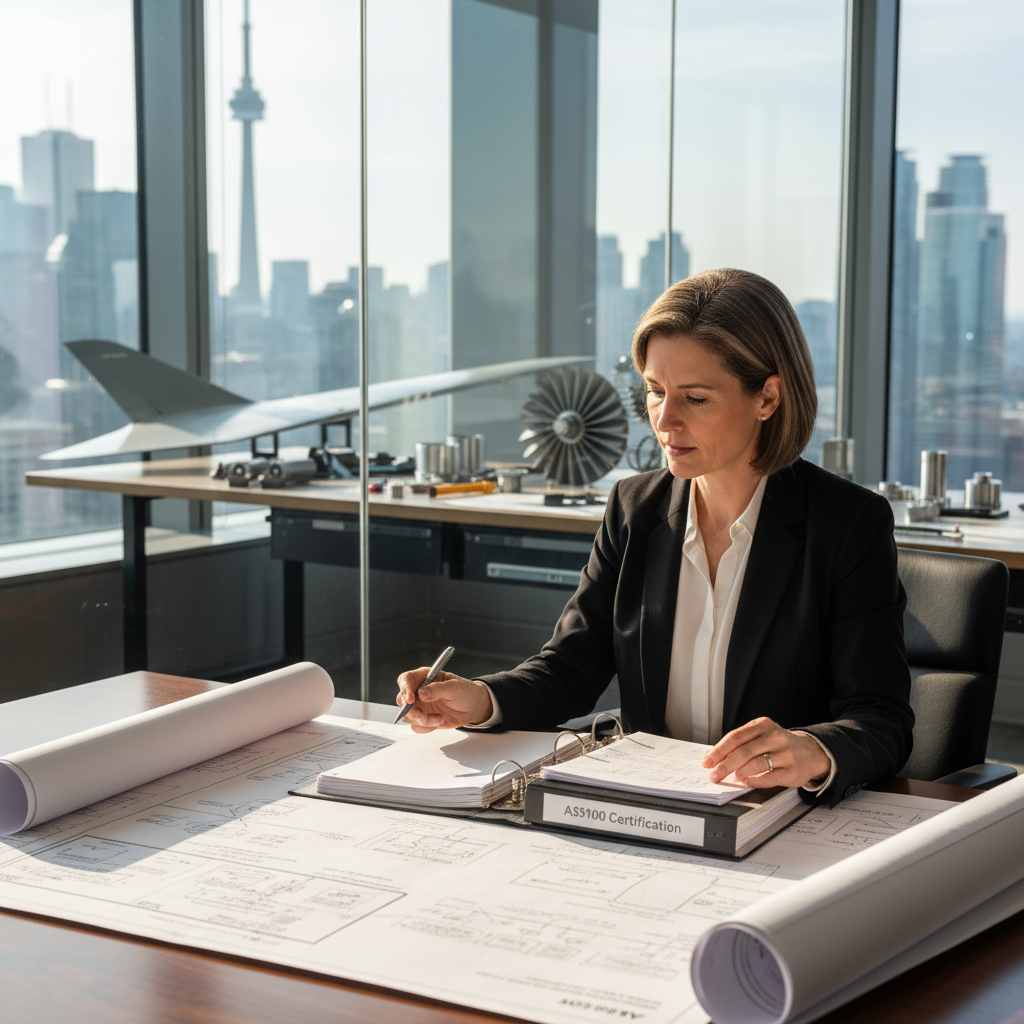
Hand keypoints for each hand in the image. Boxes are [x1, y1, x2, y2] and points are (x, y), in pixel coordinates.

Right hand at [395, 668, 493, 733]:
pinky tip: (439, 722)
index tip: (410, 700)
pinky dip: (426, 728)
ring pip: (408, 715)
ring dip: (421, 721)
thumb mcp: (455, 687)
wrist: (473, 707)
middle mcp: (418, 691)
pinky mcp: (424, 718)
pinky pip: (416, 726)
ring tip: (440, 719)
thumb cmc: (465, 691)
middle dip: (411, 711)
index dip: (404, 688)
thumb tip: (421, 693)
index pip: (406, 679)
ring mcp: (420, 706)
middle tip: (423, 718)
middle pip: (402, 700)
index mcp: (424, 677)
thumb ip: (437, 689)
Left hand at [701, 717, 830, 789]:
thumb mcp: (760, 737)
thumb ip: (739, 744)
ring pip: (757, 762)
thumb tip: (713, 757)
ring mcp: (785, 753)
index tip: (707, 761)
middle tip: (714, 774)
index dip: (719, 751)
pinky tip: (747, 782)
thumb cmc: (778, 745)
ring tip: (731, 777)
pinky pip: (770, 777)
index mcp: (762, 725)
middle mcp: (774, 737)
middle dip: (725, 764)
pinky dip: (756, 781)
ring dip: (740, 771)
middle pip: (744, 750)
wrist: (810, 752)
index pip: (735, 737)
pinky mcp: (792, 770)